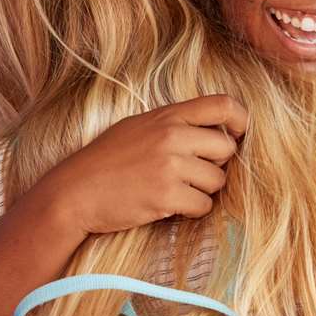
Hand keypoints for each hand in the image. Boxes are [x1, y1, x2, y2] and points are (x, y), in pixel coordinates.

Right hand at [40, 94, 247, 235]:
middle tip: (194, 174)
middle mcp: (172, 136)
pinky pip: (203, 206)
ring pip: (217, 181)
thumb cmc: (106, 161)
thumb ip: (174, 125)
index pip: (223, 105)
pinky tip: (170, 207)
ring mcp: (170, 166)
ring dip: (203, 191)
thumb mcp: (139, 127)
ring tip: (176, 191)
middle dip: (217, 166)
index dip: (241, 121)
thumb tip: (214, 132)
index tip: (239, 136)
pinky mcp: (167, 196)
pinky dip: (192, 211)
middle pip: (227, 149)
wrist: (74, 192)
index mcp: (167, 116)